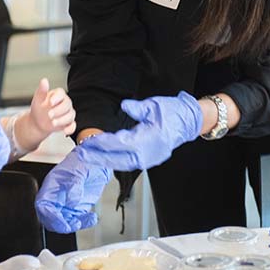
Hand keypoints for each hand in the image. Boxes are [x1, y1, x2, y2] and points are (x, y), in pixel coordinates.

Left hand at [29, 78, 76, 135]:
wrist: (38, 122)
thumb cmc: (39, 108)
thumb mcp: (38, 99)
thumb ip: (41, 91)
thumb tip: (44, 81)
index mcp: (58, 95)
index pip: (61, 94)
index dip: (57, 98)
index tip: (50, 102)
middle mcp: (65, 103)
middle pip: (67, 105)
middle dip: (58, 110)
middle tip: (49, 115)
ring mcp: (68, 113)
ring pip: (70, 115)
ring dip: (62, 120)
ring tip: (53, 123)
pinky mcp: (69, 123)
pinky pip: (73, 125)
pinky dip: (70, 128)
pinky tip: (65, 130)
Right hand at [34, 147, 110, 232]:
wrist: (98, 160)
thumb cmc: (83, 160)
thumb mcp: (78, 170)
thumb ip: (74, 186)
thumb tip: (71, 202)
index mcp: (51, 186)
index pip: (42, 206)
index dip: (49, 216)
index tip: (60, 222)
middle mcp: (56, 197)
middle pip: (50, 218)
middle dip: (60, 225)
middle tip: (74, 224)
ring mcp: (66, 204)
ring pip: (63, 222)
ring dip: (73, 225)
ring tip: (85, 220)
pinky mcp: (77, 208)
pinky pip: (77, 220)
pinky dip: (84, 222)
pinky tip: (92, 218)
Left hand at [78, 91, 202, 171]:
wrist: (188, 122)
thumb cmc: (172, 113)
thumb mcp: (154, 106)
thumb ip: (137, 108)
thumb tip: (124, 106)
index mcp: (146, 140)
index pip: (118, 143)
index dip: (101, 143)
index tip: (88, 141)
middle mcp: (145, 154)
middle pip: (116, 159)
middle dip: (96, 157)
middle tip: (81, 155)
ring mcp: (147, 159)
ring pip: (120, 164)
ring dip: (103, 160)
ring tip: (89, 156)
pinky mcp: (147, 160)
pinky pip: (127, 163)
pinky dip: (114, 161)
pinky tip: (104, 157)